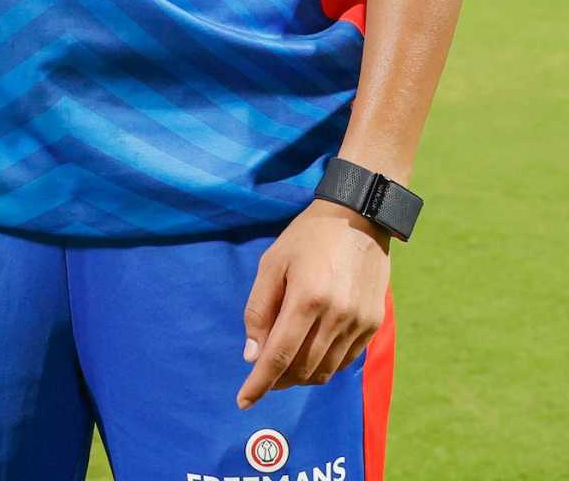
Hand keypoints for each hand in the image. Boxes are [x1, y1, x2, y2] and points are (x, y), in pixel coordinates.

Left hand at [236, 199, 389, 409]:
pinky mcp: (373, 324)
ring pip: (325, 371)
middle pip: (302, 368)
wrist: (359, 217)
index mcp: (307, 298)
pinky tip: (311, 354)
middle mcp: (336, 316)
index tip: (243, 401)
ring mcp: (359, 322)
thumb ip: (259, 309)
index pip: (279, 355)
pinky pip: (345, 361)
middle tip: (263, 374)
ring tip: (285, 365)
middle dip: (277, 380)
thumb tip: (252, 355)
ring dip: (300, 376)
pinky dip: (324, 366)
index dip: (260, 383)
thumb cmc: (308, 237)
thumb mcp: (272, 263)